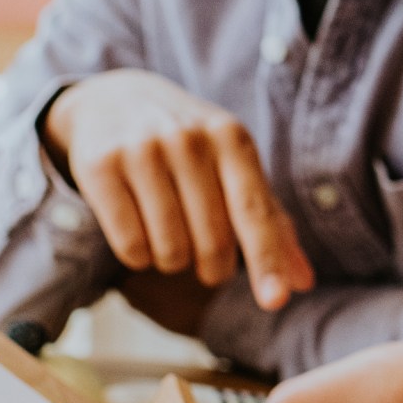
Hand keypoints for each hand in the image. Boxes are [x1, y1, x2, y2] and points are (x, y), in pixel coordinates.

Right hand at [42, 69, 313, 309]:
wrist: (114, 100)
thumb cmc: (189, 147)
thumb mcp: (234, 168)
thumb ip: (270, 223)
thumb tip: (302, 284)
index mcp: (232, 139)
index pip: (254, 212)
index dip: (266, 260)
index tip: (275, 302)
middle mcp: (189, 140)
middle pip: (212, 242)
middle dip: (213, 268)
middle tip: (206, 262)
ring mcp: (142, 150)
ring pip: (169, 249)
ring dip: (172, 261)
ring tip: (168, 237)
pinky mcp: (101, 166)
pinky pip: (130, 244)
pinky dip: (139, 256)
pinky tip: (139, 235)